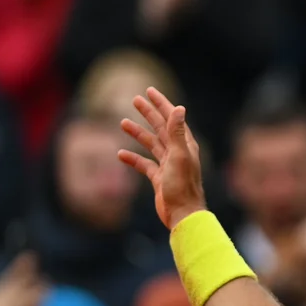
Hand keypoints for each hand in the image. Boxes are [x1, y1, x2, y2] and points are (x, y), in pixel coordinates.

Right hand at [119, 87, 205, 228]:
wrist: (182, 214)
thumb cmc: (182, 186)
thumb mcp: (179, 156)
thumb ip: (177, 132)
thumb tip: (179, 108)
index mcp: (185, 145)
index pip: (173, 119)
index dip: (162, 104)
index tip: (150, 91)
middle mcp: (177, 153)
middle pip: (161, 128)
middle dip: (149, 113)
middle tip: (135, 100)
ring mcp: (168, 166)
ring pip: (151, 144)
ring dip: (138, 133)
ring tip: (122, 122)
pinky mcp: (159, 179)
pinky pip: (144, 164)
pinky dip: (133, 158)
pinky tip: (120, 154)